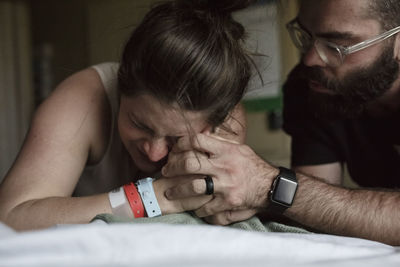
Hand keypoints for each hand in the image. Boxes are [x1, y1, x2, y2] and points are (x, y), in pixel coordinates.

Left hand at [161, 133, 278, 223]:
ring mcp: (225, 185)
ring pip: (193, 187)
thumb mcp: (238, 148)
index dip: (181, 144)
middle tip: (166, 171)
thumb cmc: (252, 166)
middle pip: (189, 164)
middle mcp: (224, 166)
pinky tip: (192, 207)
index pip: (197, 141)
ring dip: (177, 190)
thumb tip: (201, 135)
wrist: (272, 186)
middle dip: (172, 168)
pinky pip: (205, 207)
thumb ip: (219, 143)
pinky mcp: (227, 202)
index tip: (174, 149)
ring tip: (170, 192)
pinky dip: (196, 208)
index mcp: (226, 150)